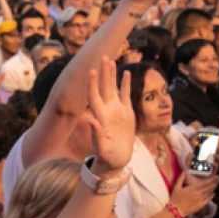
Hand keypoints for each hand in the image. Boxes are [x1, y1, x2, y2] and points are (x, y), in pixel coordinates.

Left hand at [86, 57, 134, 173]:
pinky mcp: (126, 113)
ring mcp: (116, 110)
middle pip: (103, 87)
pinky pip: (125, 95)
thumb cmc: (107, 157)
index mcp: (100, 117)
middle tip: (103, 56)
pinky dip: (125, 84)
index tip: (92, 70)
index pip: (94, 96)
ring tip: (110, 60)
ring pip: (113, 88)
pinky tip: (126, 73)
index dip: (92, 84)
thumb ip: (96, 135)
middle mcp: (107, 110)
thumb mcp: (102, 149)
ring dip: (111, 75)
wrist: (116, 161)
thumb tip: (91, 120)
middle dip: (103, 73)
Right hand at [169, 171, 218, 217]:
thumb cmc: (175, 198)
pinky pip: (208, 200)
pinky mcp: (201, 205)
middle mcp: (198, 193)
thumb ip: (180, 179)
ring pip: (209, 193)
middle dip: (214, 183)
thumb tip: (184, 172)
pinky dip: (211, 196)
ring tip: (217, 184)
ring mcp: (200, 199)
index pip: (204, 183)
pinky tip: (213, 194)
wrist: (176, 210)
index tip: (216, 176)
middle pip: (208, 187)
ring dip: (213, 188)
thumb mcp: (176, 187)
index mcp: (192, 188)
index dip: (211, 179)